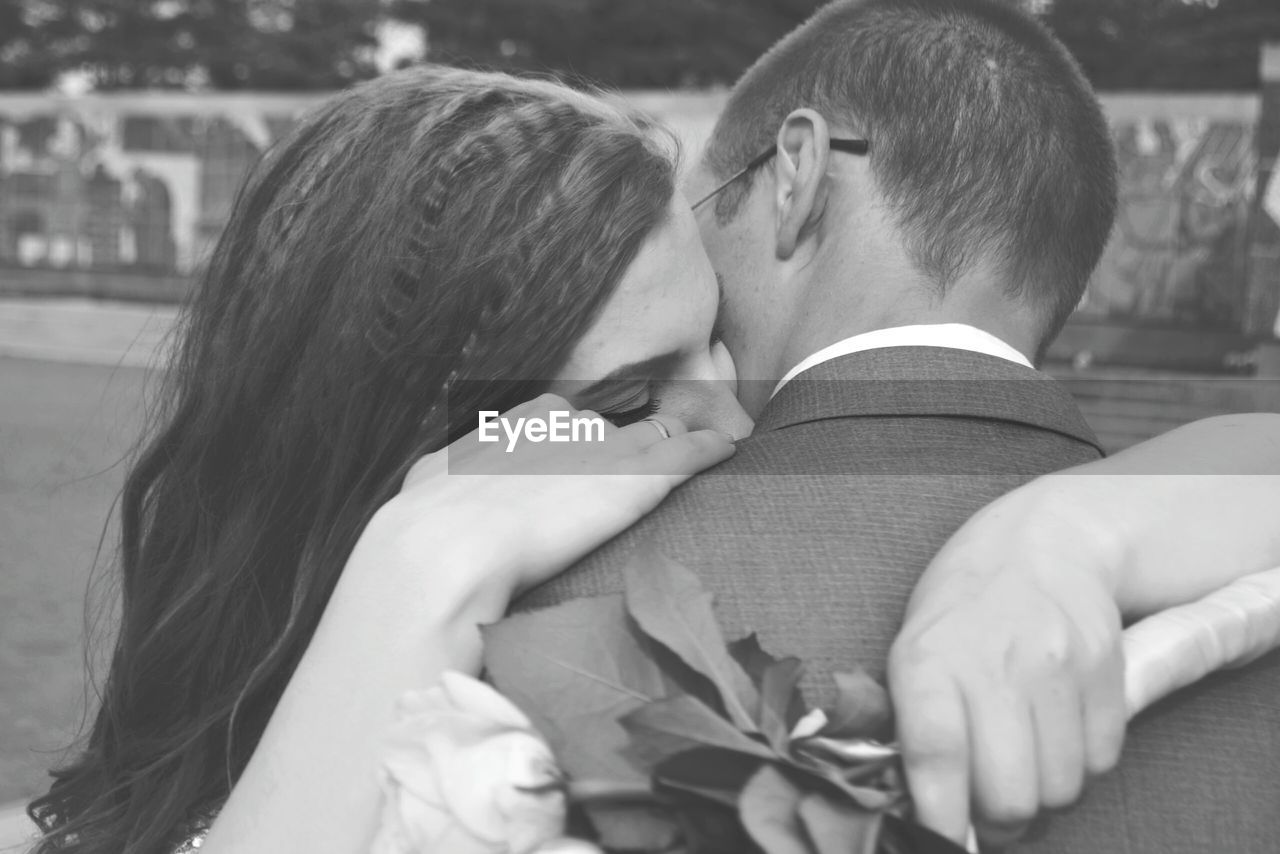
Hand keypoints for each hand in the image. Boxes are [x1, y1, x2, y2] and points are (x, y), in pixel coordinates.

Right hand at [364, 393, 734, 601]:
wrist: (444, 550)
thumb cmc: (423, 534)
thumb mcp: (424, 490)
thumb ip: (441, 482)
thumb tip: (427, 502)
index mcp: (507, 427)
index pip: (554, 417)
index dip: (574, 435)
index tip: (584, 447)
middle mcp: (559, 427)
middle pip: (604, 422)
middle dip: (622, 433)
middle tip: (642, 444)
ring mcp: (600, 449)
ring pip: (647, 433)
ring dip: (668, 438)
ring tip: (697, 435)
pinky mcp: (637, 477)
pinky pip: (685, 453)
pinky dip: (708, 448)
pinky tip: (727, 444)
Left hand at [887, 496, 1125, 847]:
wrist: (1045, 544)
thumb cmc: (963, 607)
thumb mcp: (914, 649)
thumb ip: (913, 725)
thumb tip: (920, 808)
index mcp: (930, 657)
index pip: (936, 754)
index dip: (940, 815)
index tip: (939, 837)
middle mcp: (996, 662)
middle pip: (1009, 793)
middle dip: (995, 821)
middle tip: (985, 811)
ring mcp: (1059, 667)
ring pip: (1060, 789)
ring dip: (1040, 795)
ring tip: (1020, 766)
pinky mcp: (1109, 672)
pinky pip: (1101, 762)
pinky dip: (1079, 767)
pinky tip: (1056, 735)